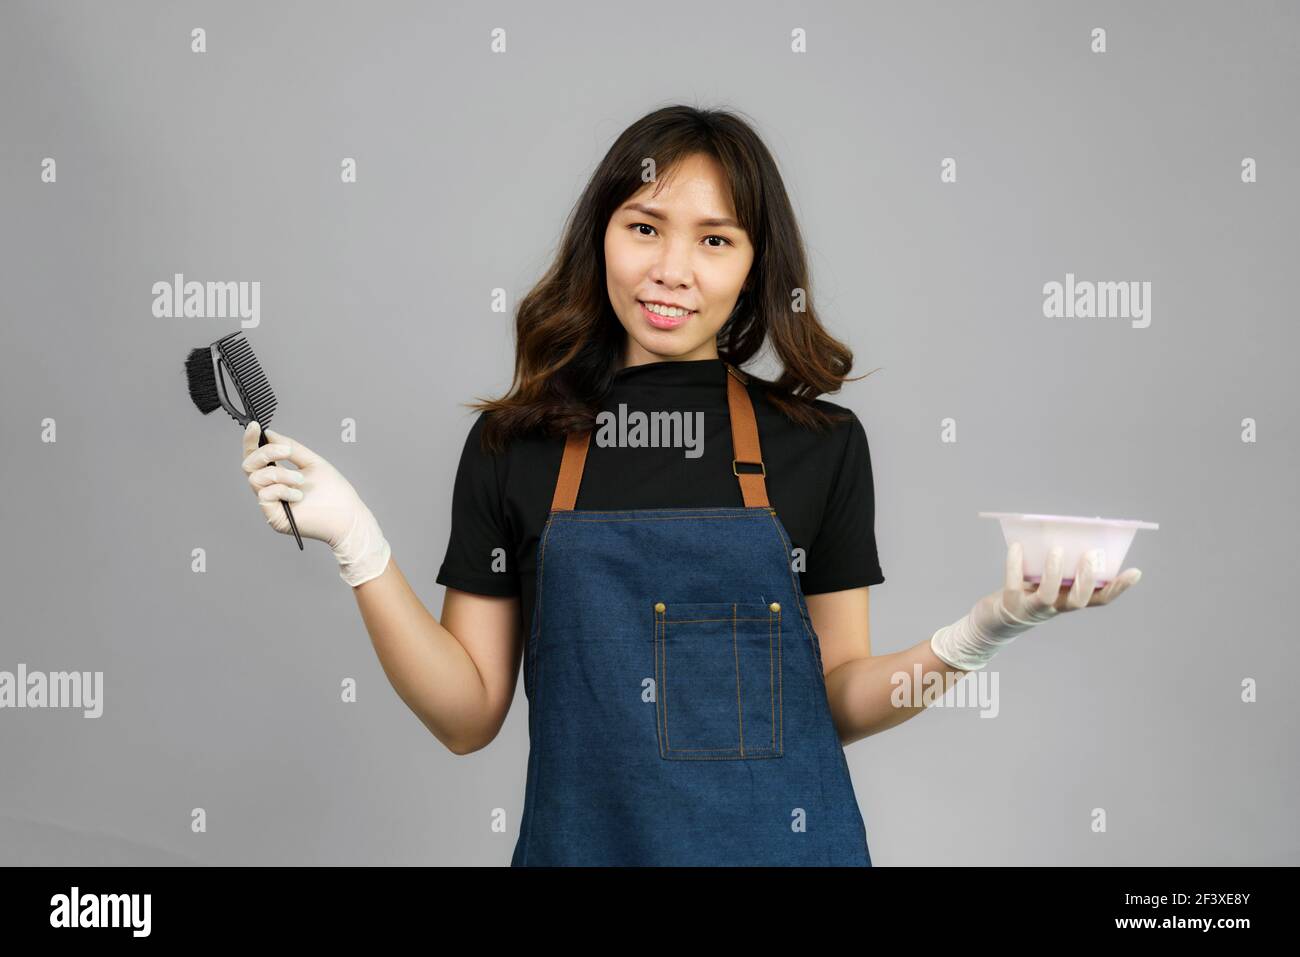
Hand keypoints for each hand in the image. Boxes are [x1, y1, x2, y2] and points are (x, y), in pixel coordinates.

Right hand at [240, 420, 390, 585]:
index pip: (256, 456)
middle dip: (267, 453)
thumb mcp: (311, 462)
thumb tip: (269, 434)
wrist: (347, 516)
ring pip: (256, 478)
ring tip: (301, 481)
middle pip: (249, 465)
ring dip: (280, 474)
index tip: (254, 425)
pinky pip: (264, 495)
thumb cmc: (333, 492)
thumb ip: (290, 448)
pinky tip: (299, 497)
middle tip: (287, 452)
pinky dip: (282, 490)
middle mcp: (271, 488)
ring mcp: (271, 503)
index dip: (251, 440)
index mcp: (279, 475)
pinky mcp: (273, 517)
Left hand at [930, 541, 1142, 670]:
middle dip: (1086, 579)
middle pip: (1078, 600)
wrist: (994, 622)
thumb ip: (1060, 567)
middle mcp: (1055, 608)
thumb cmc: (1025, 595)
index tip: (1135, 572)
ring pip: (1048, 596)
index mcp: (1068, 601)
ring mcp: (1032, 609)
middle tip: (1091, 555)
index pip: (1099, 599)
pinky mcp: (1010, 604)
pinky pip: (1014, 585)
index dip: (1118, 588)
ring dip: (1054, 573)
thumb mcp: (1047, 582)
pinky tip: (1017, 547)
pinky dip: (1015, 565)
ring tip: (1057, 550)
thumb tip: (1069, 536)